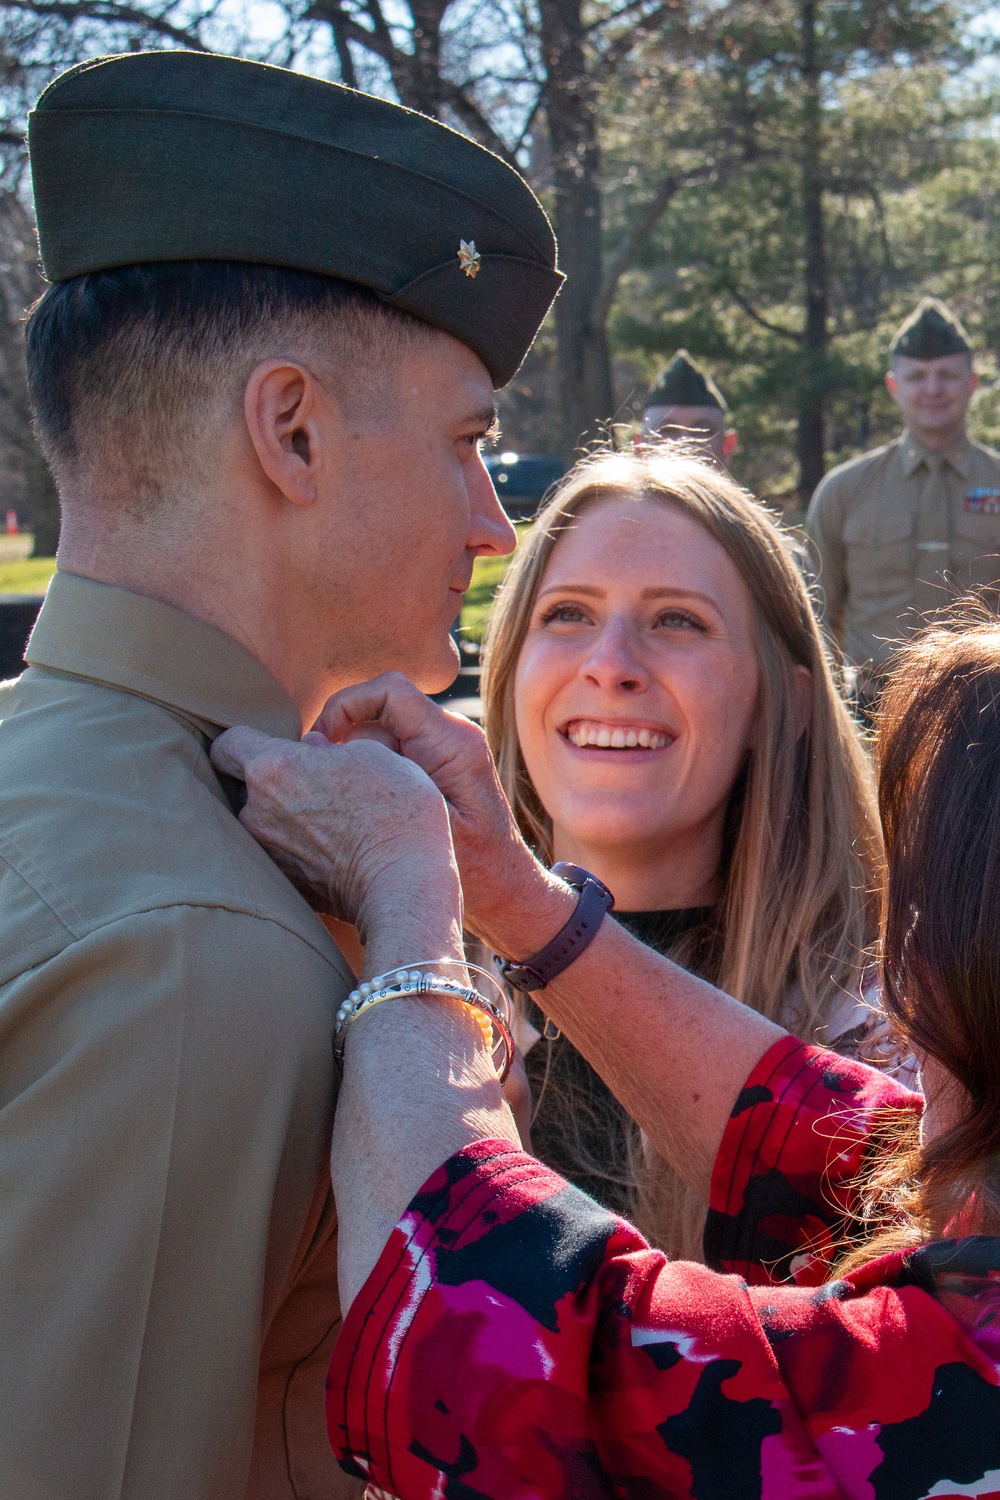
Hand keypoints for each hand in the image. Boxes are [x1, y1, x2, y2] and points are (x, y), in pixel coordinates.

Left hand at [210, 727, 462, 960]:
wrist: (405, 881)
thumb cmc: (394, 809)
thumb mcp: (372, 753)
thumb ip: (328, 745)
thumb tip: (311, 747)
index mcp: (273, 767)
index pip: (227, 745)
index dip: (244, 742)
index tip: (268, 748)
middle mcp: (256, 811)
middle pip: (244, 788)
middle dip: (269, 784)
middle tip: (310, 786)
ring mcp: (265, 852)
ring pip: (260, 825)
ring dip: (282, 819)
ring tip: (325, 823)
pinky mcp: (281, 884)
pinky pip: (279, 857)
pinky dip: (296, 851)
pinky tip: (330, 851)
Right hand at [310, 673, 567, 952]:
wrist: (508, 895)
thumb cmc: (474, 873)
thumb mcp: (424, 829)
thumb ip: (376, 784)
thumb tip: (317, 746)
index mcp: (452, 742)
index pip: (390, 690)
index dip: (346, 705)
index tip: (320, 744)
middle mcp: (450, 737)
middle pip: (377, 716)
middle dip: (346, 747)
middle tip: (324, 787)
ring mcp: (443, 752)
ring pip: (379, 739)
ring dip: (357, 769)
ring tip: (346, 812)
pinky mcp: (435, 770)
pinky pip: (390, 759)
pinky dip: (369, 779)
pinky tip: (361, 816)